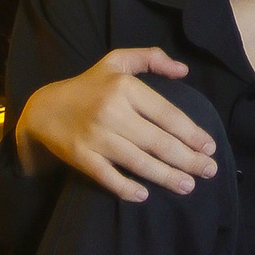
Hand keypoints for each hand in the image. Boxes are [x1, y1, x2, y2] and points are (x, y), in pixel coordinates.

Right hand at [14, 48, 218, 200]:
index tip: (209, 146)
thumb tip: (183, 71)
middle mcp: (112, 112)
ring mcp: (96, 137)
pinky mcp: (81, 157)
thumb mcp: (117, 61)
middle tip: (210, 170)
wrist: (44, 108)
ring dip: (167, 176)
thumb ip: (151, 58)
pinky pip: (108, 177)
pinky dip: (126, 188)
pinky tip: (145, 196)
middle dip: (188, 159)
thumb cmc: (89, 85)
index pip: (166, 114)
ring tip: (189, 186)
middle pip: (158, 142)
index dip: (191, 132)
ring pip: (138, 162)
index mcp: (125, 88)